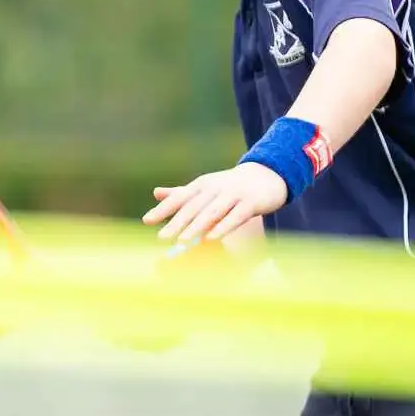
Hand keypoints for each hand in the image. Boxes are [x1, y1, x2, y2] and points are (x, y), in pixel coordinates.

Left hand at [143, 162, 288, 246]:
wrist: (267, 174)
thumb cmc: (229, 186)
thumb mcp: (205, 187)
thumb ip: (181, 193)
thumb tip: (155, 193)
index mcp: (201, 185)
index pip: (179, 198)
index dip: (163, 209)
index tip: (146, 221)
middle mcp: (215, 188)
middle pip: (193, 207)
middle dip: (176, 222)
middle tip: (162, 238)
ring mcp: (233, 195)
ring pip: (212, 212)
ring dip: (196, 226)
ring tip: (183, 240)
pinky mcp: (250, 203)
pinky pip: (235, 217)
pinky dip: (223, 227)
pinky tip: (211, 239)